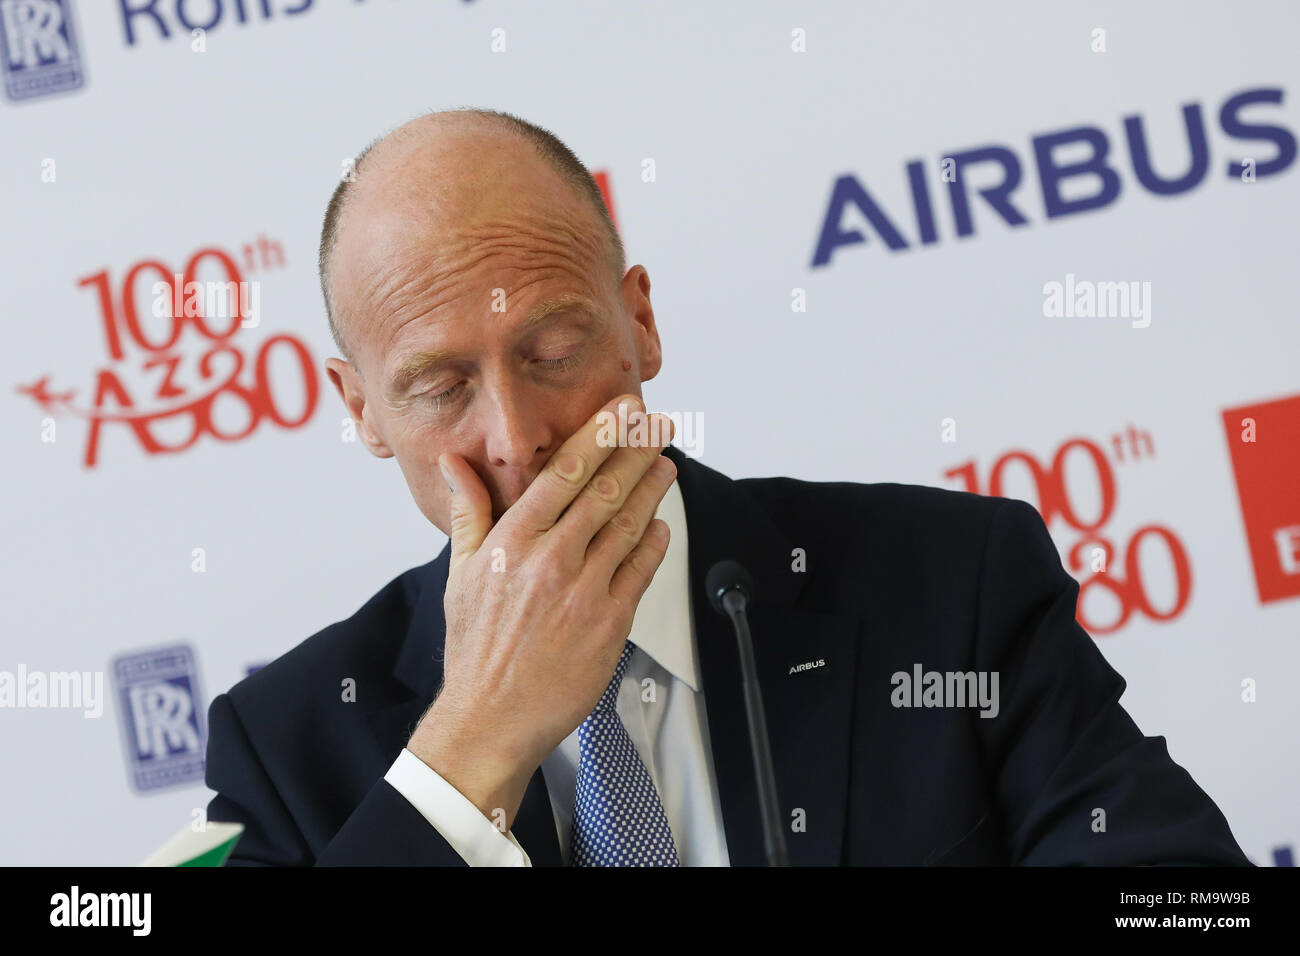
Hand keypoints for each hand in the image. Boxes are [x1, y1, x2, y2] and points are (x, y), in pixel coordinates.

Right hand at [406, 393, 676, 830]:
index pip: (566, 471)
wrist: (491, 717)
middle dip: (638, 451)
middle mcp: (552, 560)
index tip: (622, 410)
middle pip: (607, 490)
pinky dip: (656, 543)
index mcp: (514, 541)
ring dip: (653, 489)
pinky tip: (661, 525)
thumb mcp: (460, 573)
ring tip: (665, 465)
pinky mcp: (610, 622)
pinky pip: (642, 570)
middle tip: (658, 426)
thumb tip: (455, 464)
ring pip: (631, 524)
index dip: (600, 434)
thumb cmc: (476, 649)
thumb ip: (468, 512)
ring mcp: (585, 591)